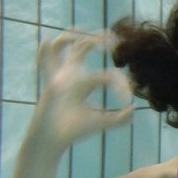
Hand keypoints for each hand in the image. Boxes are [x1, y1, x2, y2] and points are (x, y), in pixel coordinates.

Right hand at [32, 30, 133, 151]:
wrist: (54, 141)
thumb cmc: (74, 130)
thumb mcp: (101, 122)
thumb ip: (118, 118)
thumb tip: (133, 109)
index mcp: (84, 81)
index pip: (108, 73)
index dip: (121, 84)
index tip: (127, 98)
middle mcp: (71, 74)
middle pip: (82, 47)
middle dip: (97, 38)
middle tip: (113, 38)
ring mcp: (60, 76)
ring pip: (62, 46)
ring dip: (74, 36)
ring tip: (89, 36)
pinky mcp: (52, 84)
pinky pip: (45, 64)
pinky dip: (44, 51)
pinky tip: (47, 41)